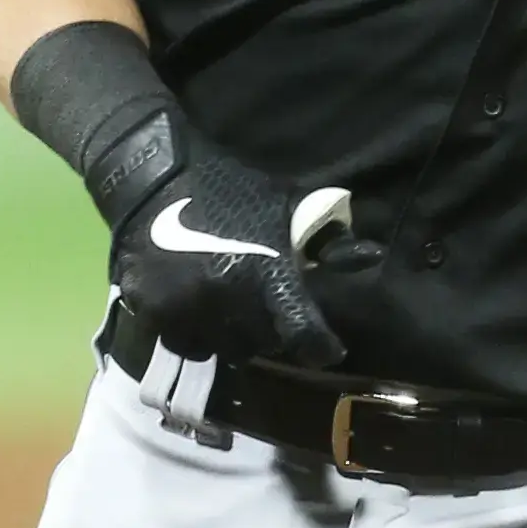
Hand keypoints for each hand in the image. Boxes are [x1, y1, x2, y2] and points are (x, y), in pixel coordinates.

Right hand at [110, 124, 343, 368]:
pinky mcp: (153, 313)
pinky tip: (205, 316)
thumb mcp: (284, 204)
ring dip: (236, 338)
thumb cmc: (228, 187)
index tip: (330, 350)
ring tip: (240, 319)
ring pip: (223, 349)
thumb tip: (373, 256)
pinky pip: (185, 342)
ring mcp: (187, 310)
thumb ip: (323, 238)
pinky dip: (199, 335)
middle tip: (275, 318)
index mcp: (266, 273)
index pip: (302, 333)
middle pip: (263, 345)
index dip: (321, 347)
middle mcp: (227, 300)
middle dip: (275, 335)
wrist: (155, 177)